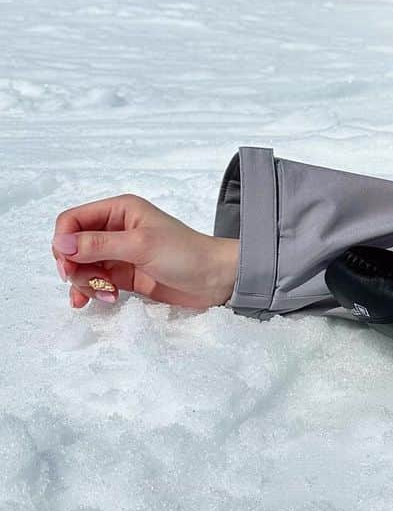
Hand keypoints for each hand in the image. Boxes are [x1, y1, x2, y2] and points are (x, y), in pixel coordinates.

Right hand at [52, 194, 239, 310]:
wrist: (214, 279)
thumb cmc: (185, 254)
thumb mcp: (140, 246)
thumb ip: (99, 244)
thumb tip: (60, 243)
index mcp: (120, 210)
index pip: (73, 220)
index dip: (64, 241)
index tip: (69, 264)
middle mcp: (115, 228)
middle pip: (73, 246)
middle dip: (74, 266)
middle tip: (90, 281)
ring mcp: (118, 253)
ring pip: (81, 266)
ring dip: (85, 282)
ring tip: (105, 294)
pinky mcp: (123, 275)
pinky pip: (94, 281)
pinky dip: (92, 291)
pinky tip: (103, 300)